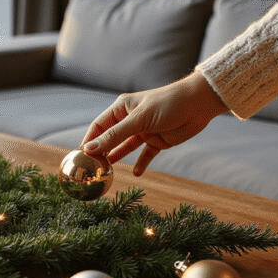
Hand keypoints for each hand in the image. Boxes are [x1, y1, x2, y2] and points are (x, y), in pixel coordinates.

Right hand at [80, 72, 228, 174]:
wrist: (199, 104)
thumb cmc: (167, 104)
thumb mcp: (139, 120)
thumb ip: (115, 135)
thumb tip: (90, 148)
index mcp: (122, 108)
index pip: (99, 126)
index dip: (89, 141)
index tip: (79, 157)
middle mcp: (130, 119)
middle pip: (110, 138)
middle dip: (101, 152)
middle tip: (91, 169)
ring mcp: (143, 131)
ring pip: (125, 147)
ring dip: (117, 158)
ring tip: (106, 172)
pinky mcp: (157, 140)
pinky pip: (145, 155)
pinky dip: (141, 164)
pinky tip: (136, 173)